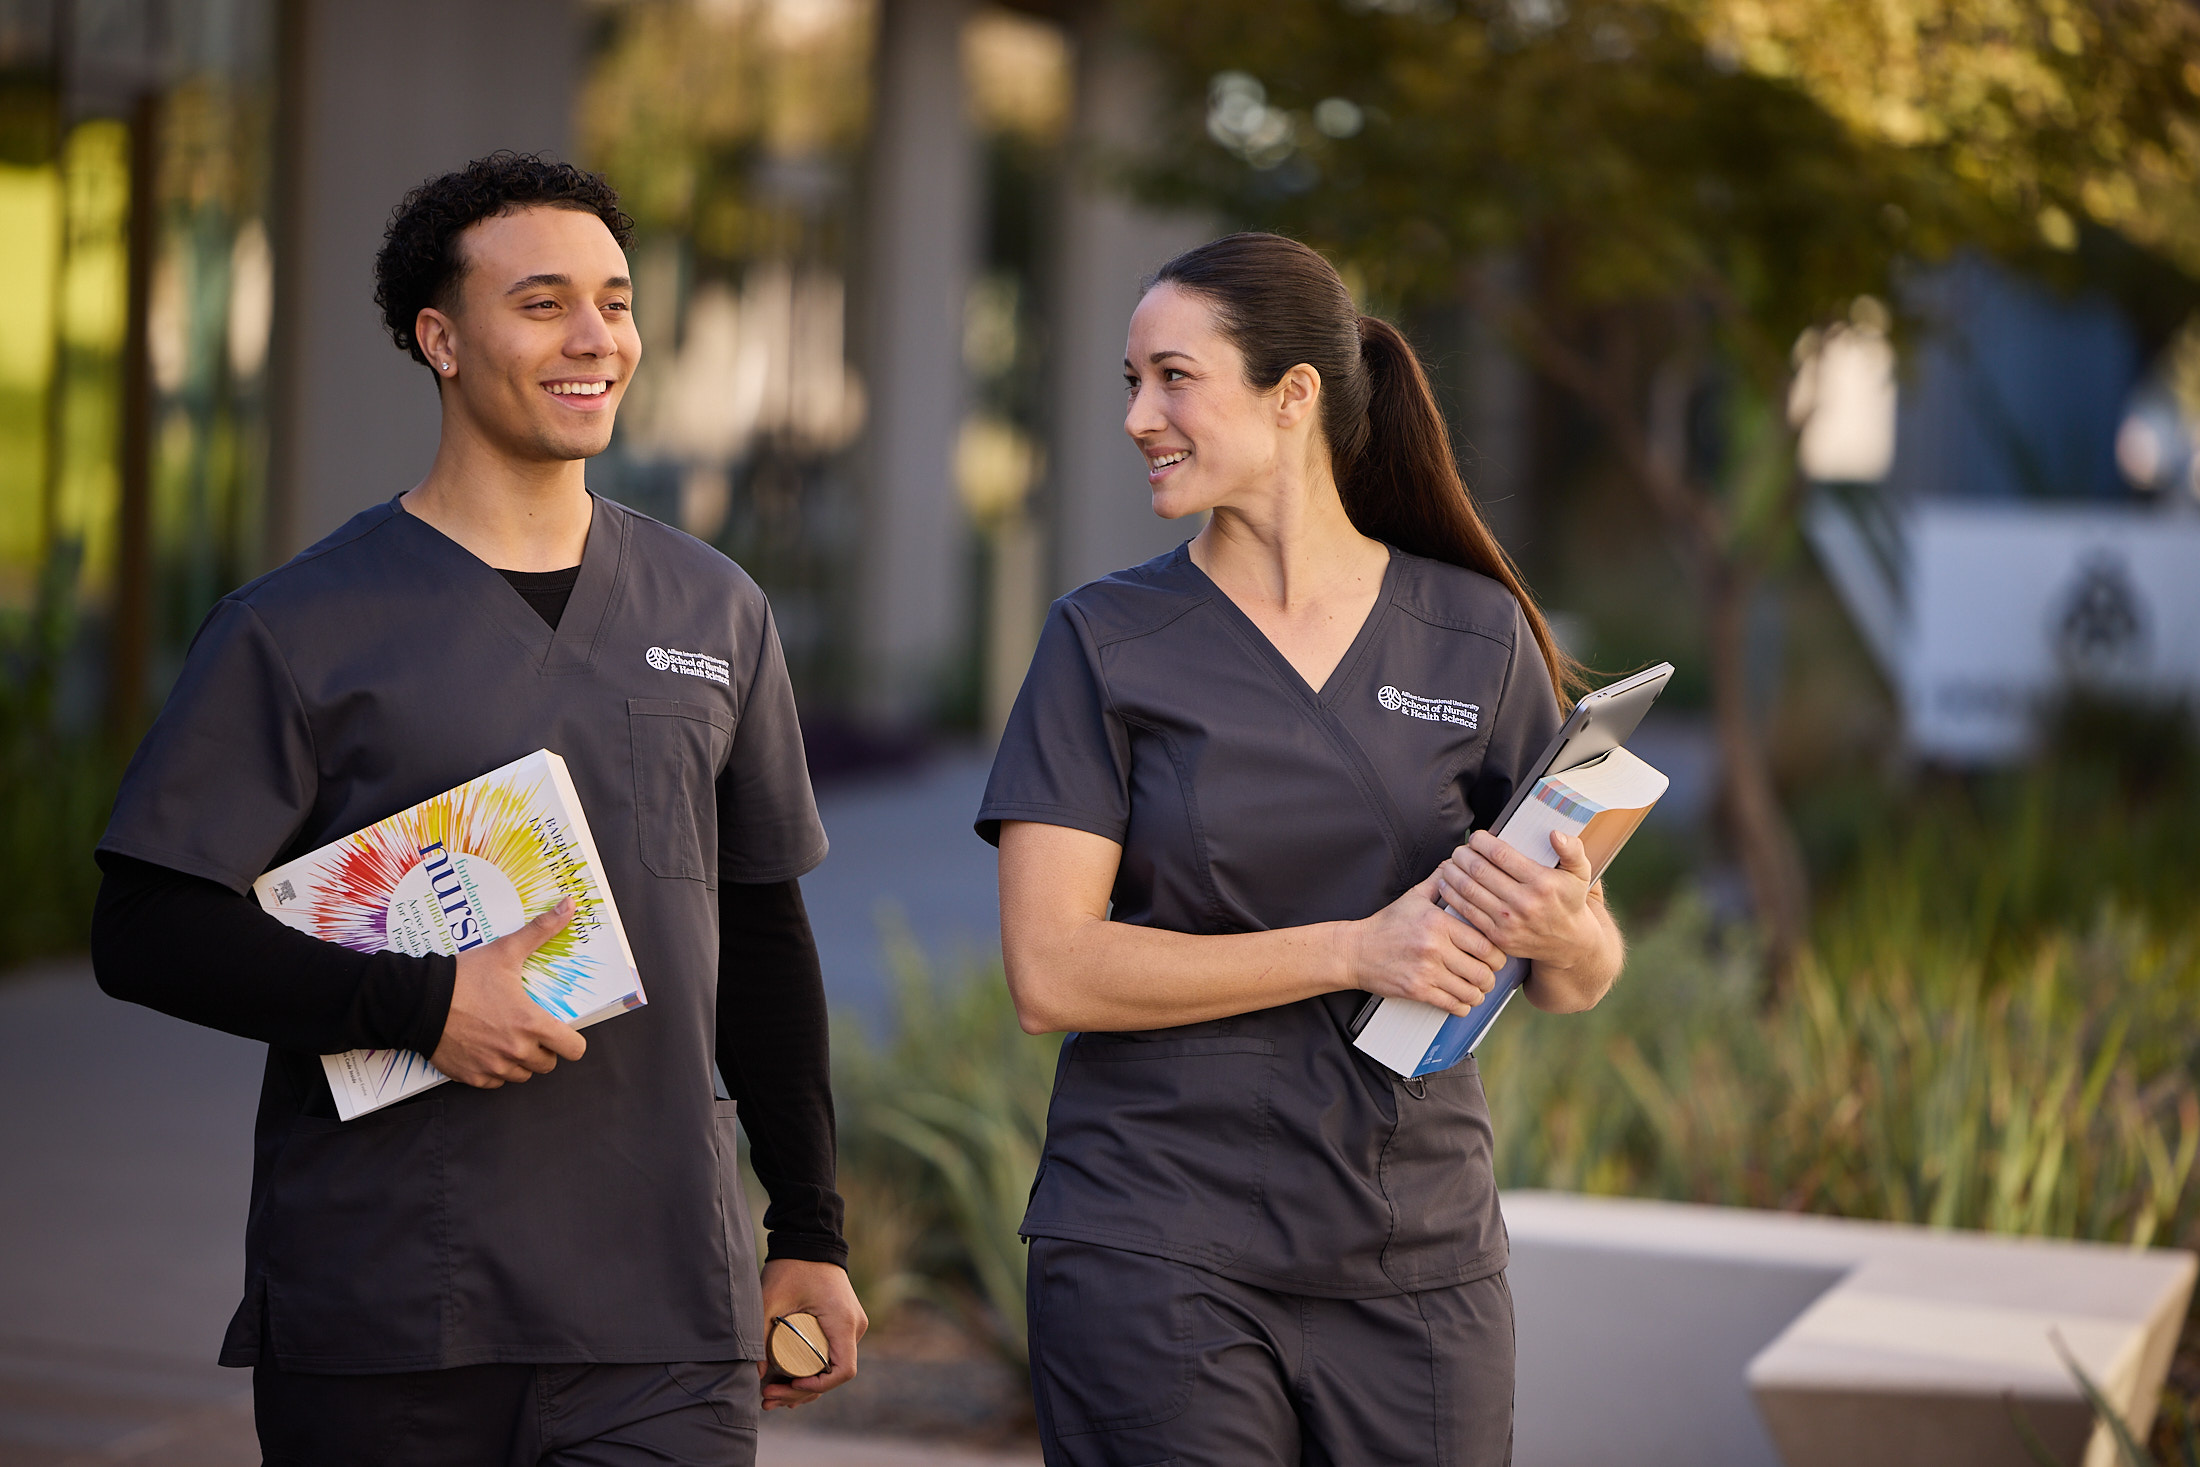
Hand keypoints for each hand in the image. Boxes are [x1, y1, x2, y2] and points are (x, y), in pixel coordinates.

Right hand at [429, 897, 586, 1086]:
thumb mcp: (505, 951)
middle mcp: (517, 1052)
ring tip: (505, 1036)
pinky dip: (494, 1070)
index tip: (561, 1030)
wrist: (418, 1002)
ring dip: (520, 1060)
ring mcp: (494, 1068)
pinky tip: (485, 1048)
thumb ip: (541, 930)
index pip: (574, 1049)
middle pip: (548, 1064)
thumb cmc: (464, 977)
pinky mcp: (472, 1078)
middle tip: (527, 1028)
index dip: (571, 1040)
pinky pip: (496, 1083)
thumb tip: (569, 904)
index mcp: (531, 1024)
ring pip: (523, 1075)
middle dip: (543, 1048)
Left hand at [757, 1258, 866, 1409]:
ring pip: (831, 1368)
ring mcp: (850, 1326)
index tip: (790, 1386)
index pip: (843, 1370)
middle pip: (833, 1374)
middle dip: (800, 1392)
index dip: (818, 1387)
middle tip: (767, 1398)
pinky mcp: (842, 1324)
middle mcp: (854, 1327)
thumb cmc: (792, 1266)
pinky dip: (811, 1372)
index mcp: (843, 1322)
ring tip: (769, 1395)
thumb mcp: (770, 1298)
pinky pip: (831, 1355)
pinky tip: (785, 1384)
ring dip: (804, 1386)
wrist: (809, 1239)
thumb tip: (754, 1373)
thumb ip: (759, 1332)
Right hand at [1343, 870, 1508, 1016]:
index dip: (1498, 954)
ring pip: (1470, 991)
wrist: (1356, 951)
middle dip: (1492, 977)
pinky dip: (1463, 1006)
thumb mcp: (1413, 897)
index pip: (1485, 943)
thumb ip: (1438, 881)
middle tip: (1490, 975)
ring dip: (1478, 993)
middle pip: (1482, 970)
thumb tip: (1455, 864)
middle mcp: (1434, 948)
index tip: (1496, 956)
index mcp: (1438, 923)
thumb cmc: (1385, 925)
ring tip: (1477, 989)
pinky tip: (1461, 1000)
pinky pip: (1452, 1004)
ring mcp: (1426, 971)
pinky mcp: (1417, 990)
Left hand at [1437, 830, 1600, 967]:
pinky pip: (1467, 911)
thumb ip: (1572, 850)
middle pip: (1480, 871)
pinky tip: (1448, 884)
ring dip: (1453, 873)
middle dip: (1463, 855)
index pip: (1500, 855)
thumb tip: (1554, 833)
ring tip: (1450, 863)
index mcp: (1542, 883)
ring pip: (1469, 890)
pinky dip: (1452, 895)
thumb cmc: (1569, 901)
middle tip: (1460, 850)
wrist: (1569, 943)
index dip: (1482, 842)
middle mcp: (1525, 903)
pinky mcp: (1498, 937)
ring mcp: (1510, 922)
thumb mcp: (1580, 874)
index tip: (1477, 837)